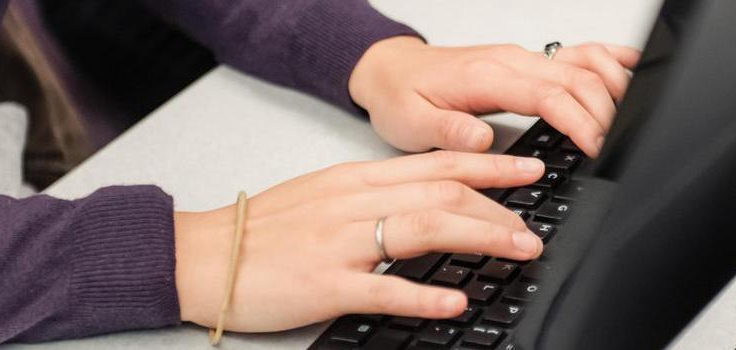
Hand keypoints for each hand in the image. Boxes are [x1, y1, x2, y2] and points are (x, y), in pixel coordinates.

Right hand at [173, 151, 544, 331]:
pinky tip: (455, 301)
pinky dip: (425, 295)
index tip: (529, 170)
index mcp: (357, 180)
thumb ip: (374, 194)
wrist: (200, 255)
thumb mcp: (323, 195)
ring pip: (425, 228)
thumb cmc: (261, 230)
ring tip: (519, 250)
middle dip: (498, 208)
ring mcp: (341, 243)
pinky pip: (384, 289)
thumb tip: (426, 198)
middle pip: (442, 193)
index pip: (438, 164)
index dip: (490, 167)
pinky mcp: (326, 285)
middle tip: (535, 225)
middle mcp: (355, 203)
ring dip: (480, 237)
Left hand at [349, 36, 640, 157]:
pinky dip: (608, 58)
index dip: (580, 121)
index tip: (596, 147)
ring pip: (584, 62)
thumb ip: (449, 132)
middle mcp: (510, 61)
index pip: (549, 95)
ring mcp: (522, 58)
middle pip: (577, 79)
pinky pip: (576, 52)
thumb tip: (482, 141)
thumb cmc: (400, 97)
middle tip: (615, 147)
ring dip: (614, 85)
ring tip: (631, 117)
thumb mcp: (410, 124)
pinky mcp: (526, 61)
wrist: (388, 70)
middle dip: (605, 113)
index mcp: (486, 77)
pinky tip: (631, 68)